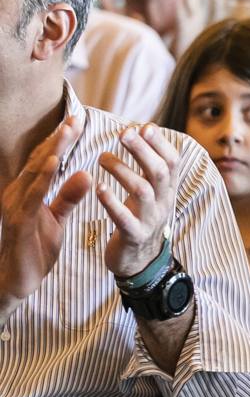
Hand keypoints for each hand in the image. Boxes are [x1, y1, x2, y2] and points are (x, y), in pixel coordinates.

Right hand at [0, 115, 90, 309]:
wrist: (19, 279)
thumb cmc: (36, 246)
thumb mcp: (57, 218)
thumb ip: (68, 196)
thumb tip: (85, 173)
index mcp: (29, 191)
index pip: (47, 161)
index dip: (61, 140)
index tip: (77, 120)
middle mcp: (19, 193)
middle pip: (41, 160)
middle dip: (58, 138)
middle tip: (75, 116)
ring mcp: (17, 205)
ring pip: (36, 172)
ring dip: (53, 150)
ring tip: (68, 131)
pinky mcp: (20, 221)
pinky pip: (33, 195)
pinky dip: (44, 178)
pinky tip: (55, 163)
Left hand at [98, 122, 181, 279]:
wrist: (141, 260)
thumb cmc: (140, 217)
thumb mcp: (152, 191)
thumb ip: (149, 164)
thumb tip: (146, 127)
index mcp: (167, 190)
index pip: (172, 162)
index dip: (160, 143)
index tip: (143, 126)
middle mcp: (163, 202)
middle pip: (159, 172)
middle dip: (143, 150)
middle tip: (124, 133)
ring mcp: (150, 220)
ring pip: (142, 191)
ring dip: (123, 172)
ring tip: (102, 158)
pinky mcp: (134, 236)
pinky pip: (125, 219)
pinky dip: (112, 203)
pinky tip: (99, 189)